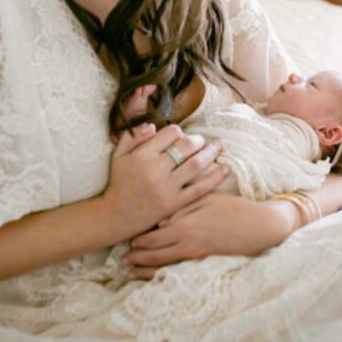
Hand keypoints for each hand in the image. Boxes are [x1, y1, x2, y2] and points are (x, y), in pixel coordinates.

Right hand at [99, 123, 231, 243]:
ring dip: (210, 153)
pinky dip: (215, 177)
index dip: (178, 132)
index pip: (170, 133)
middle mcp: (156, 170)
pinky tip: (226, 168)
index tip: (179, 136)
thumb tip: (153, 125)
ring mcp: (167, 188)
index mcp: (143, 155)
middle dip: (197, 140)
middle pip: (186, 147)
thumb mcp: (119, 155)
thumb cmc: (119, 182)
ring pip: (196, 165)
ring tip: (217, 148)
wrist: (116, 216)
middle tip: (201, 141)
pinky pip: (200, 188)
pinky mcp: (175, 203)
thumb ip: (133, 136)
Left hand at [122, 191, 299, 278]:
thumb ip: (185, 205)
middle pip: (153, 248)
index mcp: (185, 220)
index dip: (139, 234)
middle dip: (136, 253)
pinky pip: (176, 268)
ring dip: (143, 267)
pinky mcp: (202, 259)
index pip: (154, 229)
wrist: (258, 226)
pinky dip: (160, 273)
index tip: (126, 235)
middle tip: (121, 257)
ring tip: (128, 271)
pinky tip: (151, 278)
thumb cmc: (235, 208)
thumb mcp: (209, 199)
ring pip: (162, 262)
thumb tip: (163, 215)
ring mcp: (193, 251)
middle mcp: (185, 237)